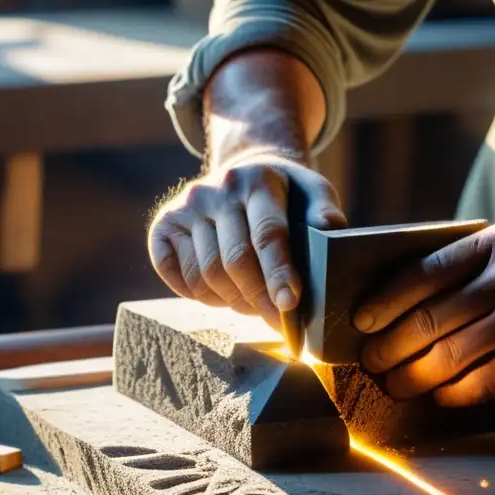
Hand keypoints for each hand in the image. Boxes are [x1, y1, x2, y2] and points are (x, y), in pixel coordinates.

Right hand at [147, 147, 345, 327]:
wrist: (242, 173)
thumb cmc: (286, 193)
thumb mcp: (312, 190)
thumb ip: (325, 211)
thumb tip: (330, 230)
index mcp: (256, 181)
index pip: (266, 234)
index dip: (278, 273)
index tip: (289, 304)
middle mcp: (215, 192)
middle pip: (234, 261)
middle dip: (259, 299)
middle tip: (278, 321)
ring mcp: (185, 208)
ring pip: (205, 275)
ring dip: (232, 301)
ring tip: (255, 305)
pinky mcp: (163, 225)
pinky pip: (178, 277)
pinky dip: (202, 296)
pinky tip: (224, 294)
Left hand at [355, 224, 494, 405]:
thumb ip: (459, 267)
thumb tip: (390, 304)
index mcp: (490, 244)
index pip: (422, 274)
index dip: (385, 303)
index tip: (361, 323)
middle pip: (430, 319)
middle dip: (390, 347)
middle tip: (371, 363)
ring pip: (451, 355)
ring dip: (413, 376)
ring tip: (395, 385)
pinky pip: (484, 380)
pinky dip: (454, 392)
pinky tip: (439, 394)